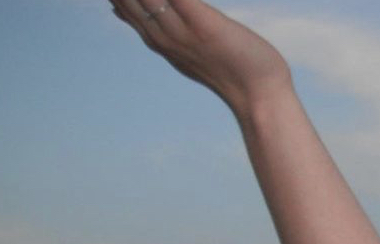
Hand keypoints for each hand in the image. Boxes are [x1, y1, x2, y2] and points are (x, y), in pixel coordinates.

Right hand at [110, 0, 291, 115]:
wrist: (260, 97)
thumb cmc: (232, 70)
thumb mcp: (186, 49)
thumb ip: (157, 30)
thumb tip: (119, 13)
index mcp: (160, 42)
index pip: (125, 7)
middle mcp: (164, 37)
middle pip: (128, 0)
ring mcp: (182, 32)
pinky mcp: (203, 24)